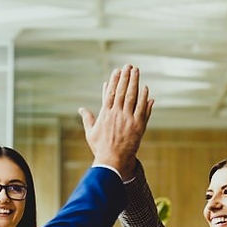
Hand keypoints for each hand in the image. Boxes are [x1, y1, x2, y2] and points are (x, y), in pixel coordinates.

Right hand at [78, 64, 153, 179]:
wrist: (112, 161)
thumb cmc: (100, 148)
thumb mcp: (90, 132)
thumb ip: (87, 118)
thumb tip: (81, 109)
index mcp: (105, 114)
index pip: (110, 93)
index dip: (114, 80)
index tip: (117, 71)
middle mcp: (116, 114)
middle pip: (121, 91)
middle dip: (125, 77)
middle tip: (129, 66)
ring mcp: (128, 119)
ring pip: (132, 97)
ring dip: (134, 82)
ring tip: (136, 71)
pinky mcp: (138, 126)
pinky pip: (142, 109)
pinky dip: (144, 98)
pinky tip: (146, 88)